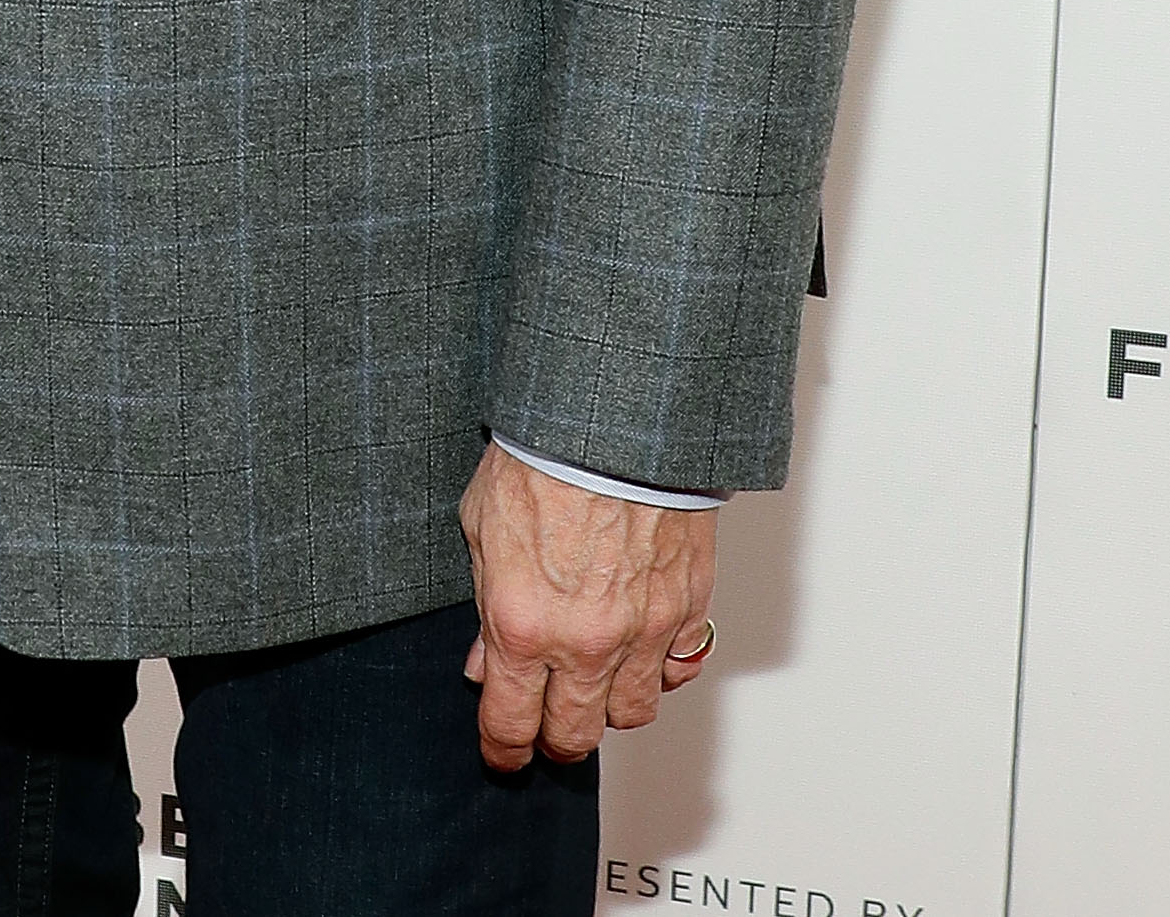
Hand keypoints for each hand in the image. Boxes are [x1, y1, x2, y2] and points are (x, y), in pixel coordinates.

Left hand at [458, 441, 717, 768]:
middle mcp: (584, 642)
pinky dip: (662, 669)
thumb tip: (483, 660)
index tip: (504, 754)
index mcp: (522, 624)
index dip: (503, 751)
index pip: (510, 725)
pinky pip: (679, 669)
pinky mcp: (686, 607)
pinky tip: (642, 649)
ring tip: (595, 684)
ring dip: (609, 708)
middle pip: (573, 736)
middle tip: (546, 723)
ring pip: (631, 715)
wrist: (612, 416)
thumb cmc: (541, 455)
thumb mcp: (483, 526)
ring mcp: (642, 631)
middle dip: (554, 739)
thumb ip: (483, 603)